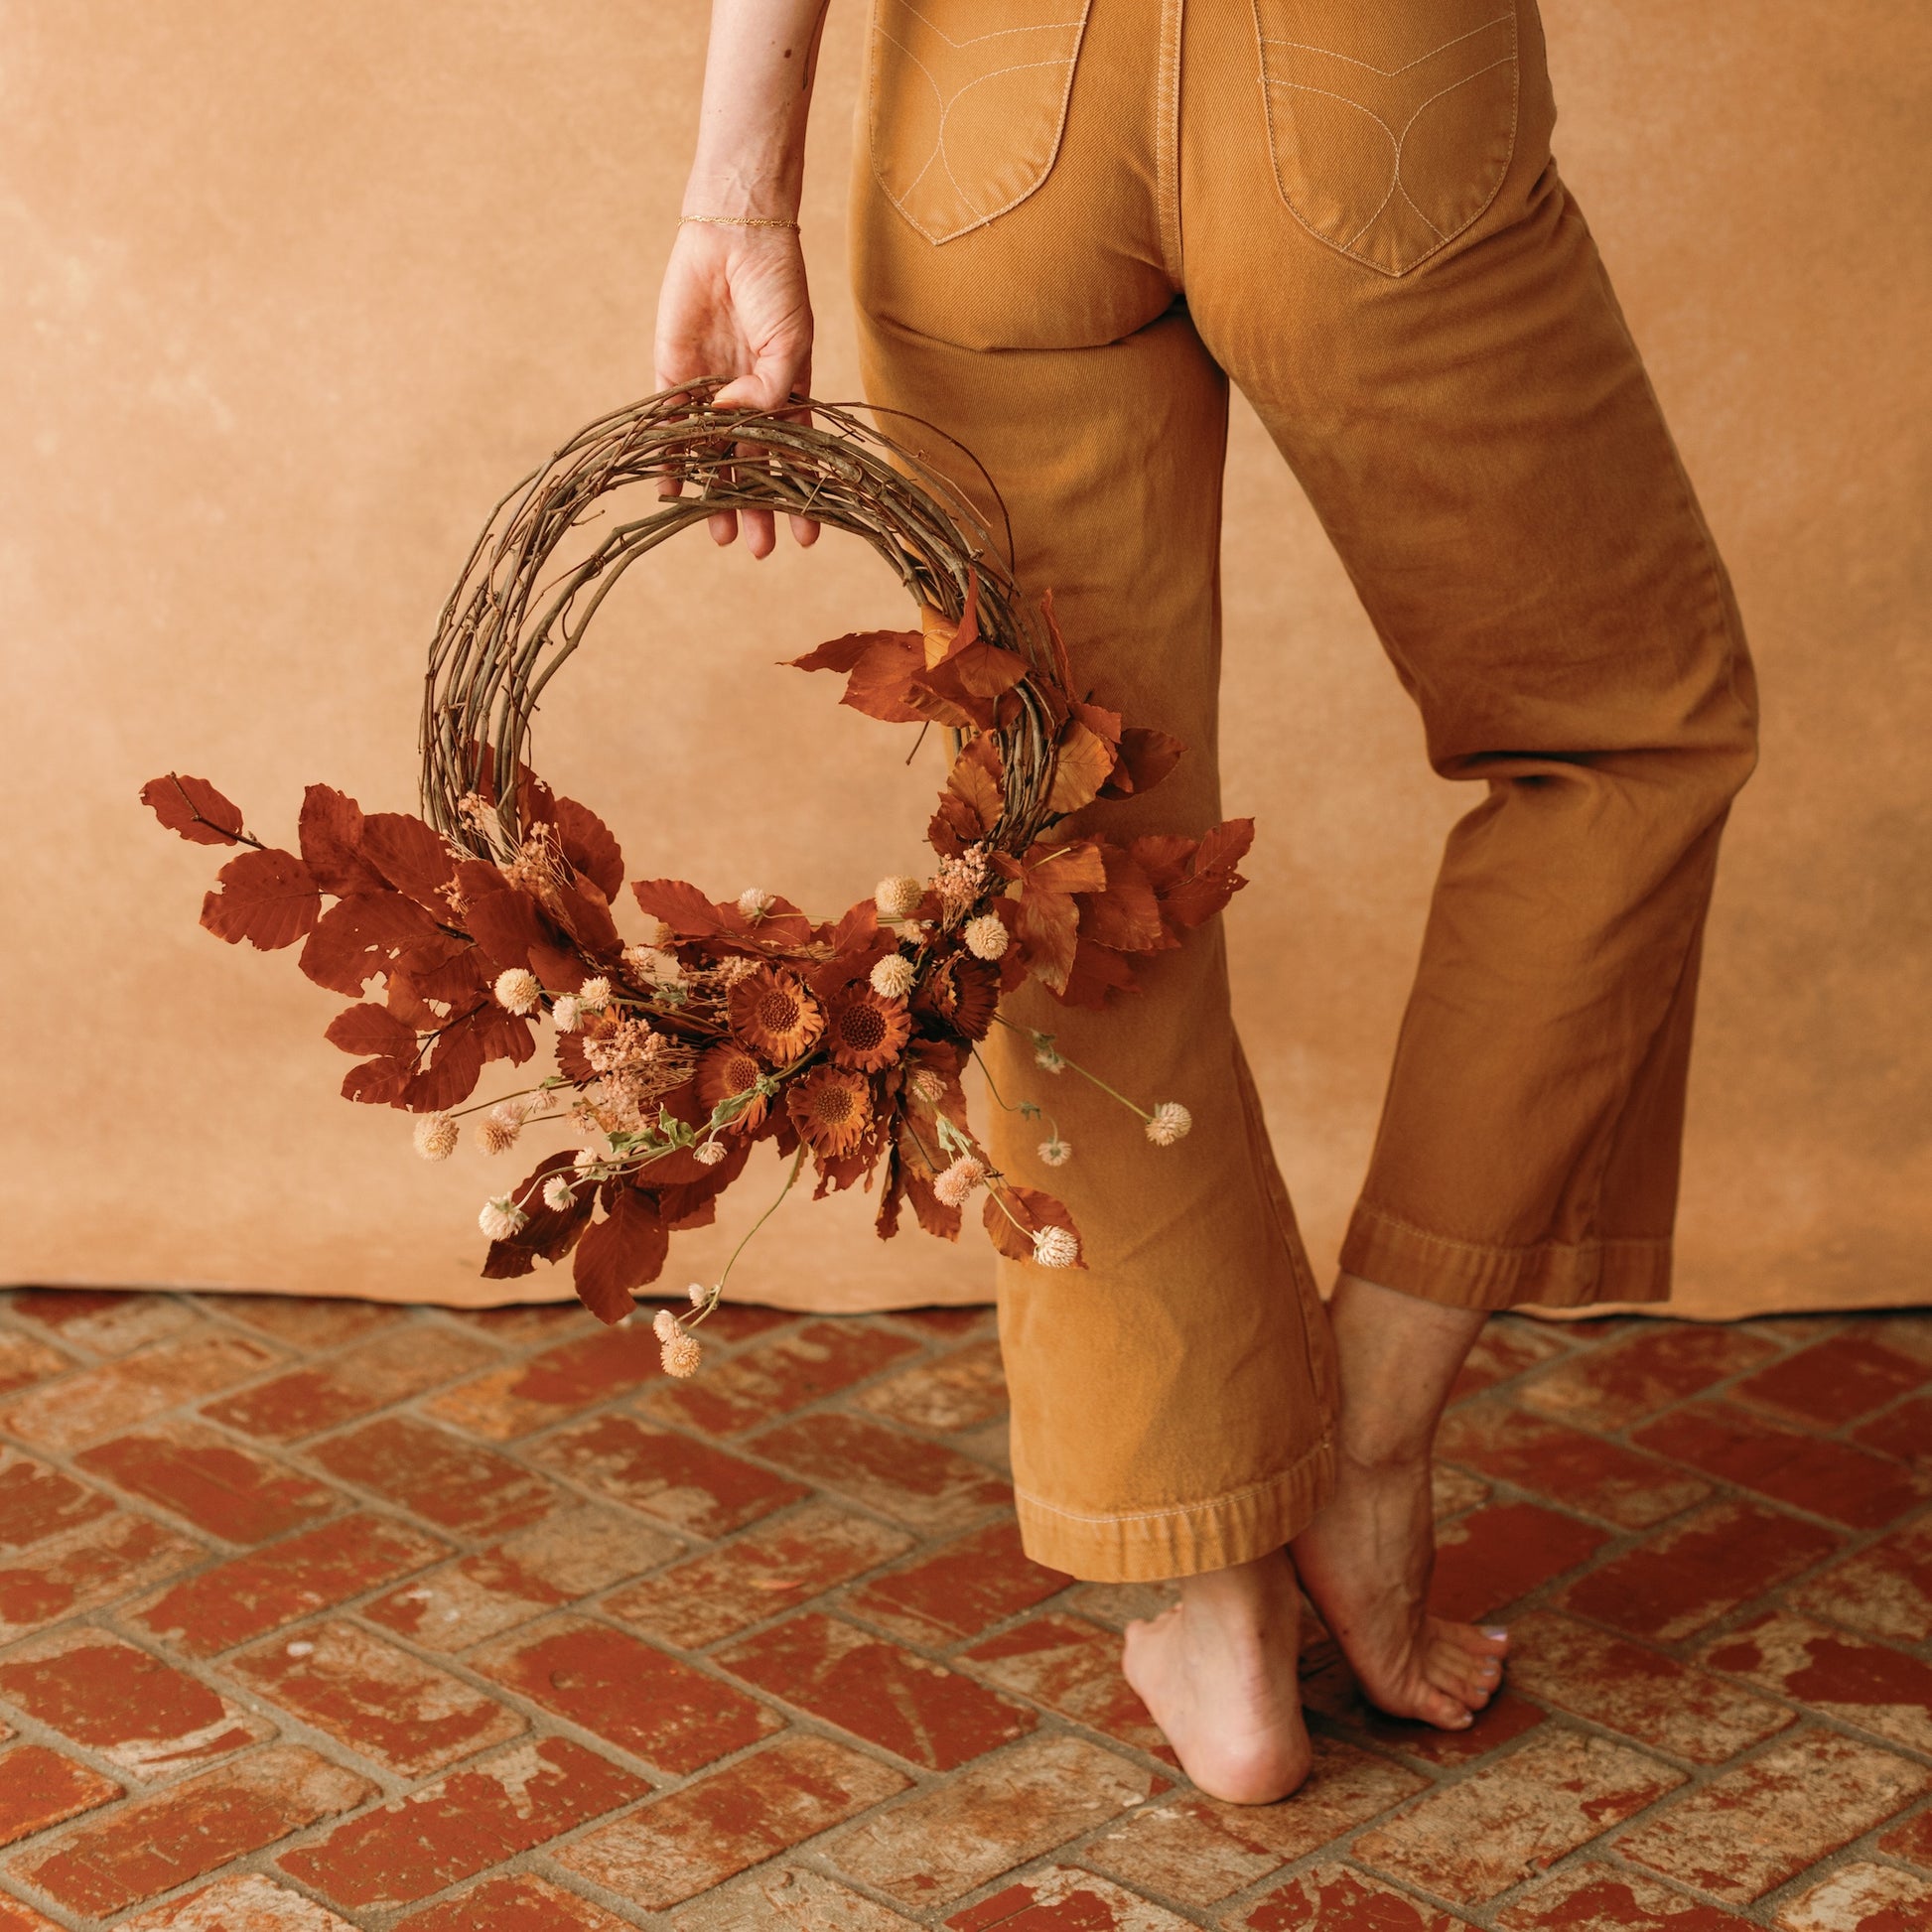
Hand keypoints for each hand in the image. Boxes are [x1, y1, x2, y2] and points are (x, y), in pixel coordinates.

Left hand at [653, 219, 817, 558]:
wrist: (734, 235)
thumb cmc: (775, 285)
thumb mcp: (790, 341)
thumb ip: (772, 390)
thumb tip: (736, 422)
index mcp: (785, 395)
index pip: (794, 459)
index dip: (801, 497)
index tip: (806, 535)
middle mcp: (747, 401)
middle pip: (752, 467)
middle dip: (755, 508)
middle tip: (758, 549)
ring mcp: (709, 392)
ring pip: (712, 457)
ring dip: (715, 496)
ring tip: (719, 534)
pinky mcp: (672, 377)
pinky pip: (668, 429)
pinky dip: (669, 462)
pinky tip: (671, 495)